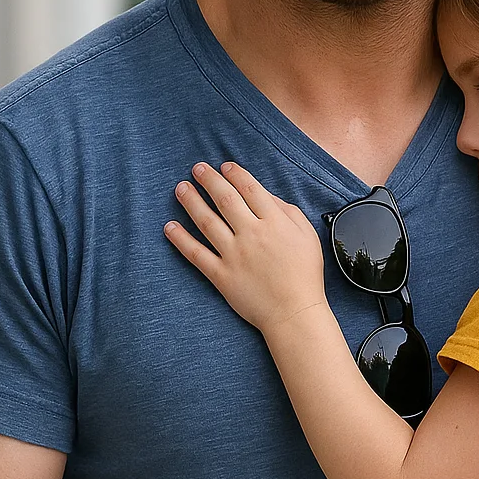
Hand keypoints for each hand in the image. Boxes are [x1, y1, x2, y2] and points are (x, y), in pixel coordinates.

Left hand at [165, 161, 327, 332]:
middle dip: (209, 181)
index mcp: (274, 222)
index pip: (250, 189)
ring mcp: (234, 255)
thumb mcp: (307, 235)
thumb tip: (266, 195)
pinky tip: (170, 227)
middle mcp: (251, 234)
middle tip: (197, 168)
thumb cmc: (304, 274)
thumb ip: (288, 211)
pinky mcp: (221, 275)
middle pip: (226, 200)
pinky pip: (196, 254)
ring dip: (191, 202)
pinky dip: (181, 240)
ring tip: (180, 188)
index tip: (224, 166)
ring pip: (207, 222)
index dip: (235, 174)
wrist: (294, 312)